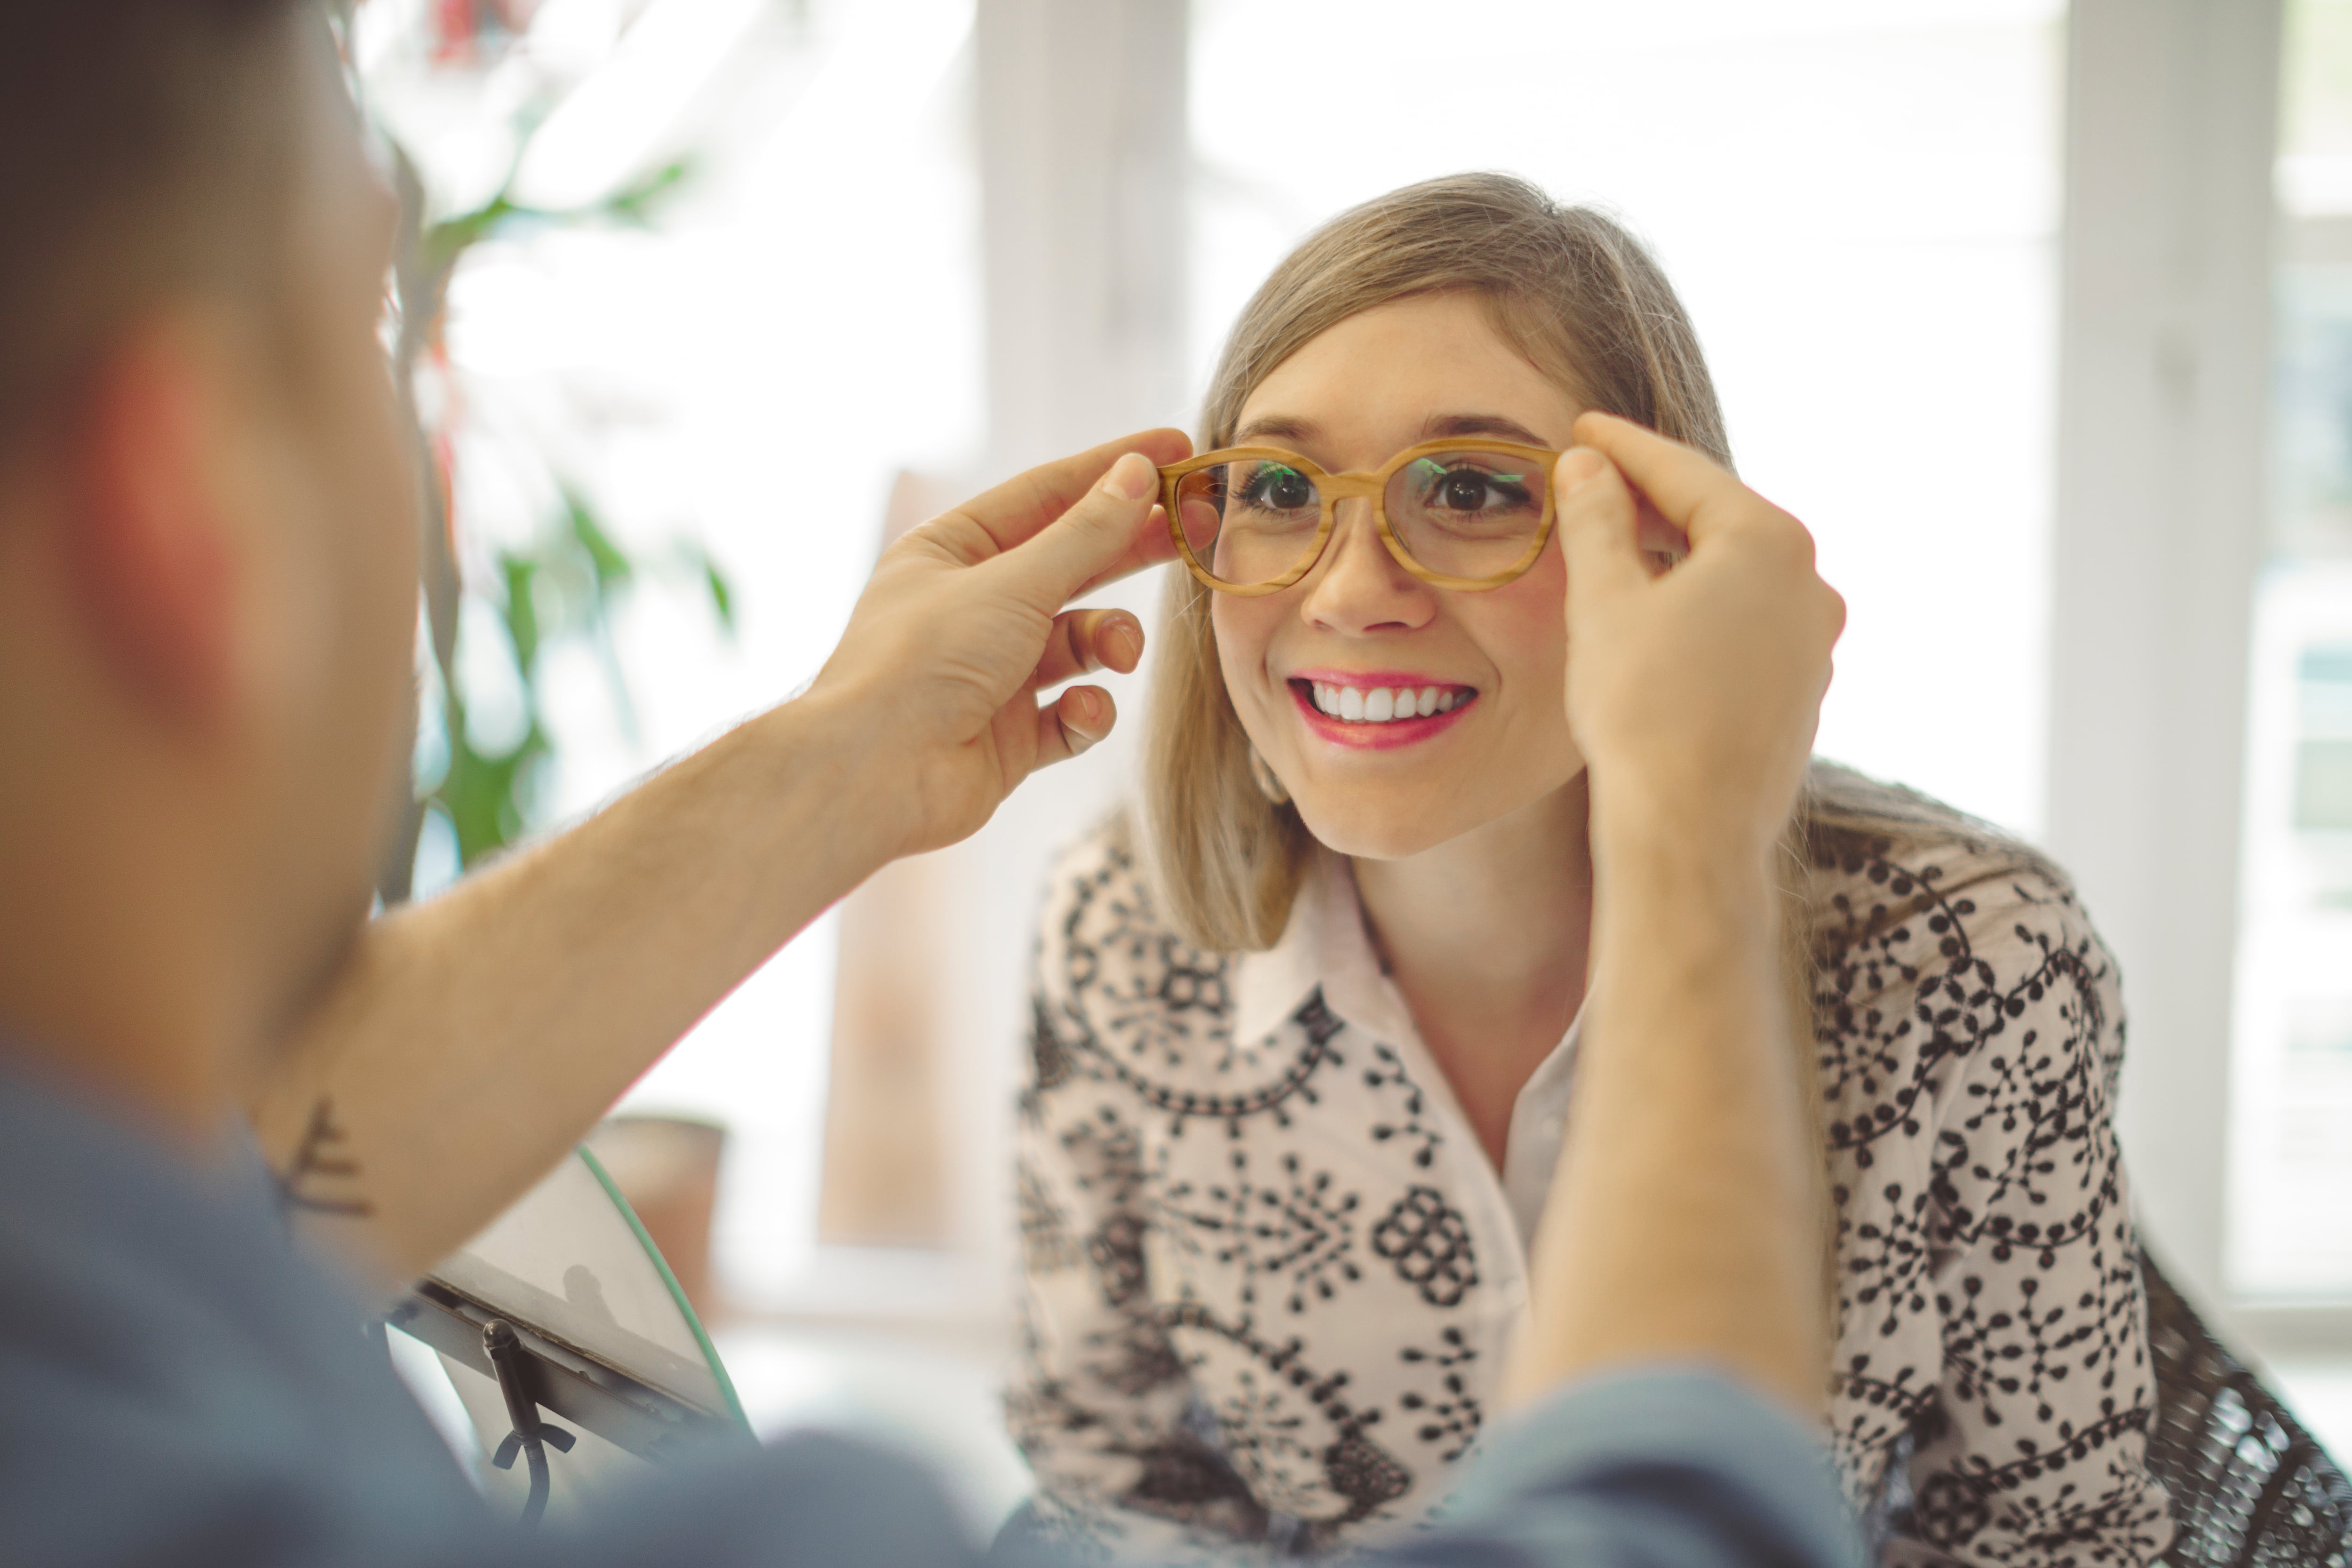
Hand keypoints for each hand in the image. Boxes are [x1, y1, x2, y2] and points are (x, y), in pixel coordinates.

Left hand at [804, 429, 1191, 859]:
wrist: (873, 775)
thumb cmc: (922, 662)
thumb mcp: (1012, 583)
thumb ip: (1085, 535)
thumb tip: (1138, 474)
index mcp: (952, 553)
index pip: (1046, 496)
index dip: (1112, 471)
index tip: (1177, 450)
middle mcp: (972, 607)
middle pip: (1072, 563)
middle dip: (1133, 548)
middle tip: (1200, 529)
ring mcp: (992, 674)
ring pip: (1079, 643)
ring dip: (1109, 643)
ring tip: (1123, 652)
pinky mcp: (1009, 737)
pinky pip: (1070, 714)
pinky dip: (1085, 712)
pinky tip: (1078, 712)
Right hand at [1554, 413, 1843, 858]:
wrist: (1690, 829)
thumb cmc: (1643, 711)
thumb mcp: (1604, 600)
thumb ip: (1596, 520)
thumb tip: (1587, 466)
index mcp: (1768, 542)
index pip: (1682, 473)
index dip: (1623, 448)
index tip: (1583, 430)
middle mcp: (1810, 584)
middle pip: (1717, 519)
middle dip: (1652, 500)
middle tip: (1594, 481)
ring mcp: (1814, 642)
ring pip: (1733, 576)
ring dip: (1675, 557)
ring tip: (1617, 551)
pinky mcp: (1802, 691)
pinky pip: (1744, 626)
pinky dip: (1698, 609)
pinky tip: (1656, 623)